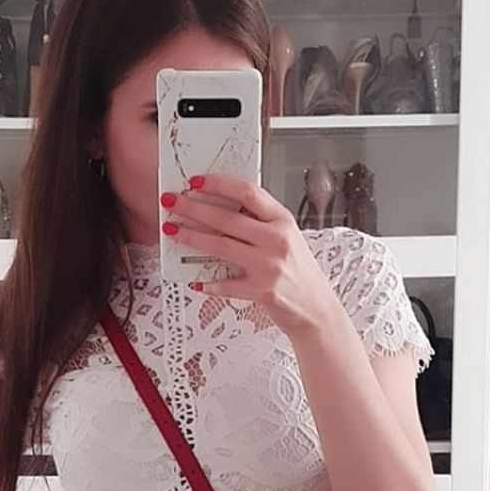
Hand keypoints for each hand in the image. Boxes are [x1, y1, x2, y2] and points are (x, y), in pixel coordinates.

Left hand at [160, 173, 335, 337]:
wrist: (316, 309)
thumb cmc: (299, 273)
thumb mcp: (288, 238)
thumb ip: (261, 222)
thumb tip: (223, 207)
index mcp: (283, 221)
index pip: (247, 193)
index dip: (218, 184)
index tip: (196, 182)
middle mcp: (277, 241)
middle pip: (227, 218)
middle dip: (193, 208)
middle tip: (173, 202)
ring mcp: (269, 267)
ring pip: (221, 246)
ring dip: (192, 237)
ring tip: (173, 230)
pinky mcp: (262, 291)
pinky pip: (227, 284)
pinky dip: (209, 283)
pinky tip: (195, 279)